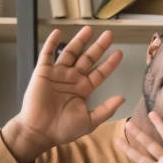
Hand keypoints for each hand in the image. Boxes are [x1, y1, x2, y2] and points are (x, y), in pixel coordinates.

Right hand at [3, 26, 123, 162]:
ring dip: (80, 41)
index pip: (100, 73)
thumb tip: (122, 98)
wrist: (41, 132)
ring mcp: (58, 74)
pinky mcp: (43, 73)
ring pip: (71, 53)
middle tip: (109, 35)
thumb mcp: (90, 121)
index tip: (120, 53)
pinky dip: (52, 43)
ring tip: (89, 30)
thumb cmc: (64, 129)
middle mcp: (72, 79)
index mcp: (84, 89)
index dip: (110, 63)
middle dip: (98, 47)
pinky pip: (47, 55)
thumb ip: (106, 109)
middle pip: (88, 58)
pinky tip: (58, 33)